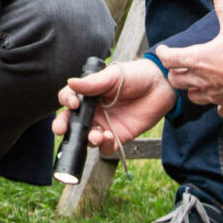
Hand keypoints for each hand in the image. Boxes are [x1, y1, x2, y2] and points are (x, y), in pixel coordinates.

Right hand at [52, 58, 175, 155]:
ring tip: (96, 135)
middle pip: (71, 123)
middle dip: (63, 126)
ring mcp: (104, 125)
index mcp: (89, 94)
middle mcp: (93, 111)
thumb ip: (93, 82)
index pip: (69, 99)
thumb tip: (71, 82)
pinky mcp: (117, 136)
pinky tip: (108, 137)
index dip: (66, 101)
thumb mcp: (114, 75)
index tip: (73, 103)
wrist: (161, 86)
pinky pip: (105, 147)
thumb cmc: (136, 75)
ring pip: (86, 137)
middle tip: (61, 129)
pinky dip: (103, 146)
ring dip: (87, 138)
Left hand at [155, 0, 222, 116]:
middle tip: (179, 66)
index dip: (164, 53)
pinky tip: (221, 100)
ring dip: (192, 89)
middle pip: (176, 80)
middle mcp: (201, 79)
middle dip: (175, 73)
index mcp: (198, 59)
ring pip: (193, 96)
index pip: (169, 58)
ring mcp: (214, 94)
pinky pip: (218, 109)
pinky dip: (218, 105)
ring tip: (197, 82)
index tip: (163, 50)